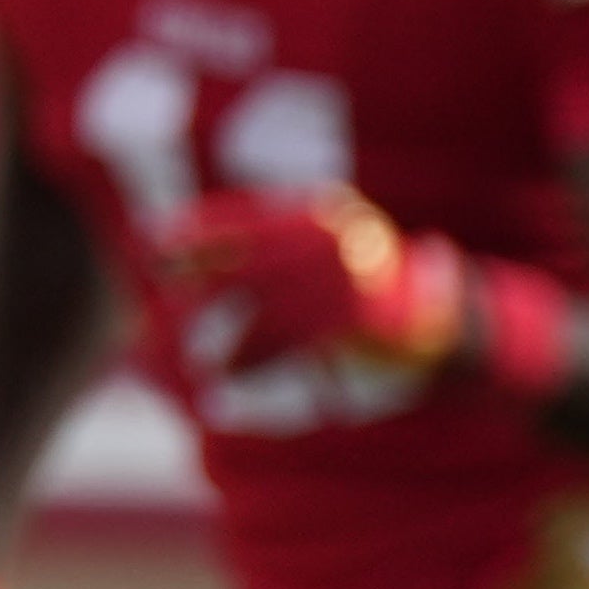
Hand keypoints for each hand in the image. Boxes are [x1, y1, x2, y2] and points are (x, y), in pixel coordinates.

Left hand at [158, 188, 468, 374]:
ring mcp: (353, 276)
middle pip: (251, 258)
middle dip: (198, 275)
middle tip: (156, 295)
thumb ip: (265, 253)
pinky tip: (229, 377)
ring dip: (229, 341)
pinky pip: (297, 341)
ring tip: (194, 365)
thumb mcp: (316, 250)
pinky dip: (259, 362)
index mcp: (316, 211)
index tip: (148, 242)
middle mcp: (335, 235)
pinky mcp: (364, 318)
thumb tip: (190, 271)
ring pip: (271, 308)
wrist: (440, 314)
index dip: (194, 229)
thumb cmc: (359, 283)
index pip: (244, 214)